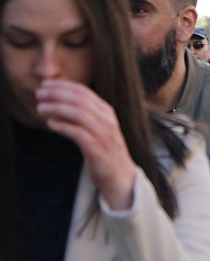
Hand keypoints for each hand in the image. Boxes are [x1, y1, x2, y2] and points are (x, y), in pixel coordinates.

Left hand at [36, 80, 137, 210]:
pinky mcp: (97, 148)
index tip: (46, 85)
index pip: (84, 92)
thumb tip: (60, 102)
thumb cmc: (104, 150)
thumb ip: (84, 115)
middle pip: (79, 100)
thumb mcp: (98, 127)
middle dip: (57, 94)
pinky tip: (50, 124)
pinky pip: (78, 133)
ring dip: (57, 108)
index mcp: (106, 111)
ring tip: (40, 108)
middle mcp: (107, 119)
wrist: (119, 174)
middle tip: (39, 94)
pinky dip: (63, 126)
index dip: (63, 86)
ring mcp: (103, 133)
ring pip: (78, 114)